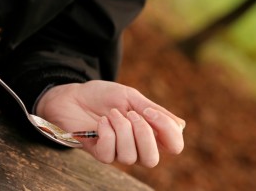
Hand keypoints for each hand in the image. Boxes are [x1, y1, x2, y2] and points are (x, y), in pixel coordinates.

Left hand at [36, 80, 184, 167]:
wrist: (74, 96)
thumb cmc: (103, 95)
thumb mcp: (131, 97)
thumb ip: (154, 111)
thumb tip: (181, 125)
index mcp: (150, 131)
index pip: (174, 145)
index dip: (168, 131)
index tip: (150, 111)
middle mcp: (137, 146)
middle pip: (153, 160)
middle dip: (143, 134)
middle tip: (131, 114)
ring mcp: (118, 152)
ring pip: (130, 156)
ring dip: (121, 129)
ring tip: (111, 114)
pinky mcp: (100, 153)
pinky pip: (109, 153)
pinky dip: (107, 131)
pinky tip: (101, 121)